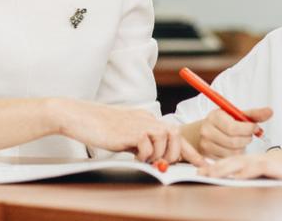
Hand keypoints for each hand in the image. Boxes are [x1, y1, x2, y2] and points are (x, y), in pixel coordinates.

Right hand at [54, 99, 204, 164]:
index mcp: (147, 119)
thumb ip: (141, 143)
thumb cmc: (99, 127)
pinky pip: (147, 144)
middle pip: (175, 134)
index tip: (201, 163)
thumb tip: (156, 159)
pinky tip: (134, 155)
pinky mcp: (129, 131)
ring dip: (159, 154)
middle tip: (162, 164)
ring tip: (145, 159)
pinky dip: (144, 154)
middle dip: (175, 154)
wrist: (80, 116)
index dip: (190, 151)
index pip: (175, 134)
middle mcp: (146, 119)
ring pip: (165, 138)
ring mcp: (138, 123)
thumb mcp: (125, 135)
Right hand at [194, 107, 272, 158]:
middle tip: (248, 135)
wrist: (206, 130)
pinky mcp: (208, 156)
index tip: (254, 127)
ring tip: (240, 140)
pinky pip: (228, 159)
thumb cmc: (224, 121)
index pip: (232, 127)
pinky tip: (234, 147)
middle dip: (246, 139)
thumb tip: (270, 112)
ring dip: (242, 148)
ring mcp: (206, 144)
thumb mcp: (237, 114)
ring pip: (232, 152)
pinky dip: (235, 154)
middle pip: (233, 141)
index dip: (247, 129)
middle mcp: (207, 130)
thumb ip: (254, 114)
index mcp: (215, 116)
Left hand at [198, 142, 281, 179]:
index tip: (206, 170)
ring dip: (222, 168)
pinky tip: (233, 176)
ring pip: (240, 163)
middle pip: (234, 161)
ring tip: (206, 173)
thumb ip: (273, 174)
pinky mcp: (277, 167)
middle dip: (215, 167)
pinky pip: (256, 168)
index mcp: (264, 161)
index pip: (238, 162)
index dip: (221, 166)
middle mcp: (263, 159)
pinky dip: (243, 171)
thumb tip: (263, 180)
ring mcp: (270, 162)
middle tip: (198, 171)